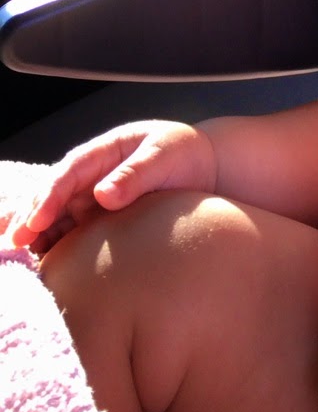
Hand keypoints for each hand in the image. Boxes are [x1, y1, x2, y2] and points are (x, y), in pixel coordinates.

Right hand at [10, 120, 217, 252]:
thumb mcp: (165, 156)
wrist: (204, 167)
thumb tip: (102, 195)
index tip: (36, 220)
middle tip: (14, 243)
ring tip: (20, 256)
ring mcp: (91, 196)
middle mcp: (91, 174)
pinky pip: (70, 230)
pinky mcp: (98, 218)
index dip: (49, 196)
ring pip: (56, 215)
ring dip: (36, 232)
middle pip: (52, 195)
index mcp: (104, 151)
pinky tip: (43, 260)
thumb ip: (136, 173)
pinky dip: (54, 242)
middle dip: (30, 216)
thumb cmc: (184, 154)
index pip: (68, 173)